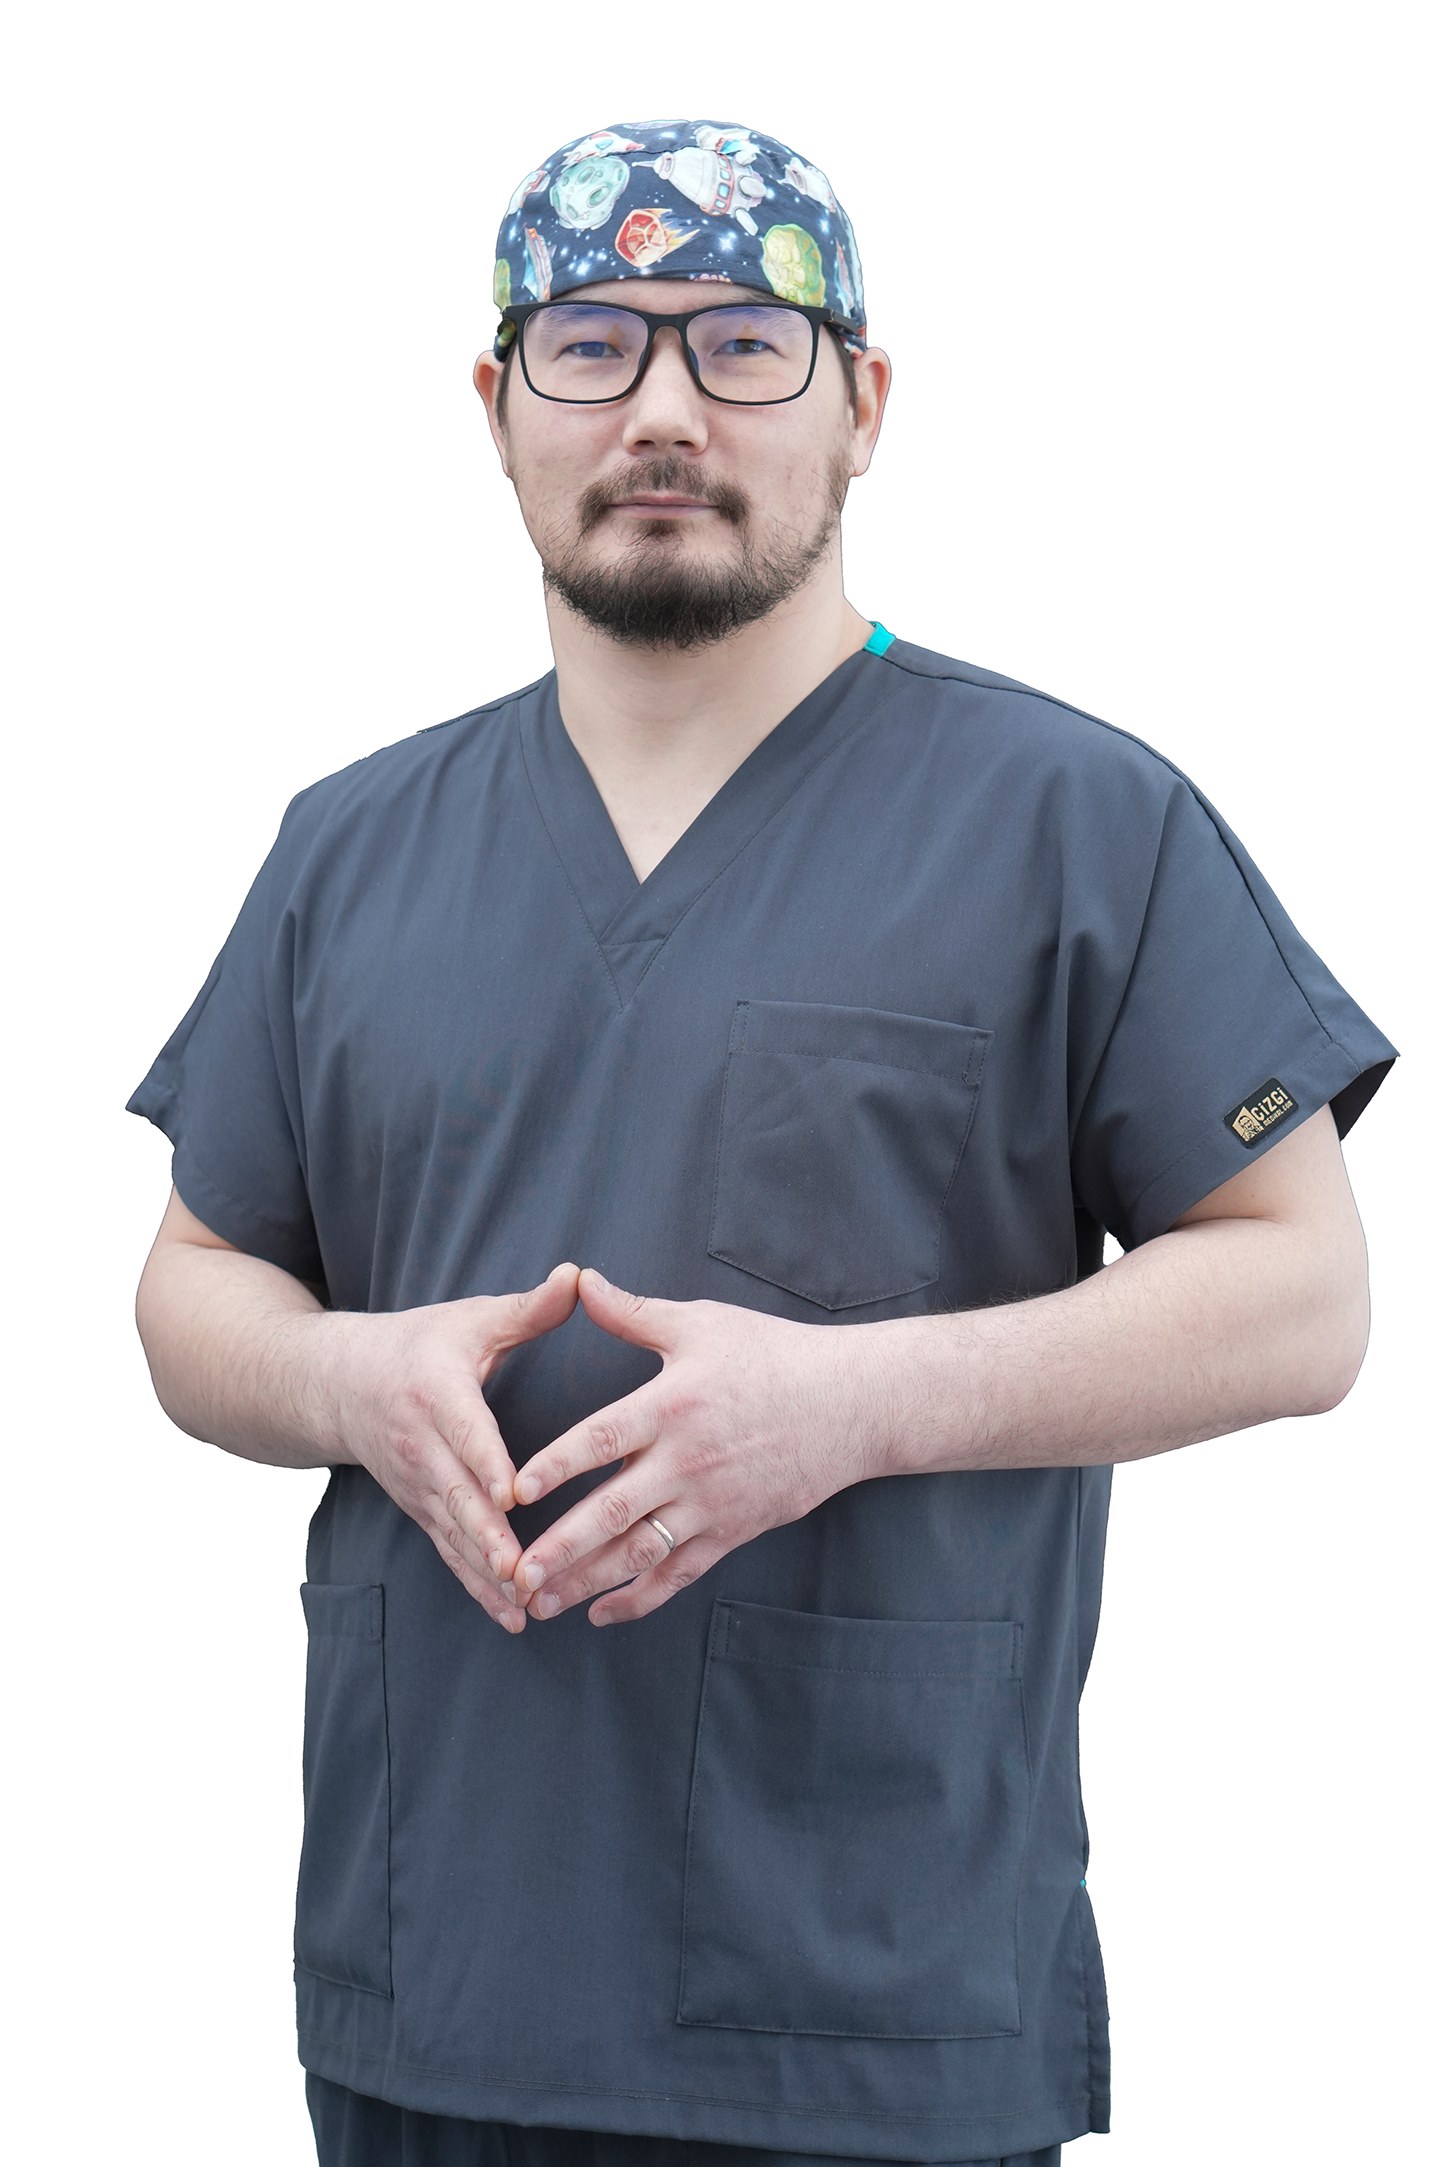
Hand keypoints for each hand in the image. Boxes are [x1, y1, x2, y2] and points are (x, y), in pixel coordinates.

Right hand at [321, 1264, 579, 1632]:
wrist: (337, 1384)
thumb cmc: (418, 1345)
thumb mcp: (469, 1319)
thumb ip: (527, 1308)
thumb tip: (579, 1276)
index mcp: (437, 1394)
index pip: (466, 1433)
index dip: (488, 1465)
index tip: (513, 1494)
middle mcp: (421, 1446)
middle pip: (457, 1496)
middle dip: (489, 1536)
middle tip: (523, 1570)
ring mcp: (417, 1485)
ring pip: (453, 1534)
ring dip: (487, 1573)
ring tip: (525, 1605)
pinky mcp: (420, 1510)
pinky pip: (449, 1552)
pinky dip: (477, 1586)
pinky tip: (512, 1617)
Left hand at [509, 1271, 887, 1626]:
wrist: (850, 1404)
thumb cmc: (773, 1356)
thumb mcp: (703, 1324)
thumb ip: (635, 1313)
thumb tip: (580, 1280)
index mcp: (674, 1406)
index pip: (604, 1439)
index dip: (557, 1465)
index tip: (515, 1490)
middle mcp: (688, 1461)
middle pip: (614, 1511)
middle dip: (561, 1547)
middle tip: (515, 1572)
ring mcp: (711, 1503)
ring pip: (640, 1553)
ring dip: (588, 1583)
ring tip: (539, 1604)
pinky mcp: (732, 1531)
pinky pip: (680, 1574)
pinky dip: (641, 1599)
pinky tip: (601, 1613)